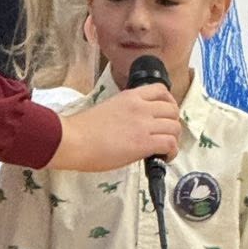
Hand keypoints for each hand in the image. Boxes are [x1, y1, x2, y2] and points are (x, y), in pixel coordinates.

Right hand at [48, 87, 179, 171]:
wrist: (73, 140)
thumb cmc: (82, 129)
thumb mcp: (109, 108)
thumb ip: (127, 112)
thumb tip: (136, 126)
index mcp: (130, 96)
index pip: (161, 90)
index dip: (169, 103)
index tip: (165, 114)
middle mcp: (141, 107)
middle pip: (173, 110)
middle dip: (172, 124)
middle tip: (165, 135)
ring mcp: (143, 124)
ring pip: (175, 127)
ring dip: (173, 140)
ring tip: (164, 150)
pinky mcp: (144, 142)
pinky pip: (170, 144)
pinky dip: (171, 153)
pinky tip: (163, 158)